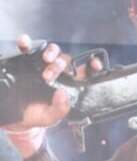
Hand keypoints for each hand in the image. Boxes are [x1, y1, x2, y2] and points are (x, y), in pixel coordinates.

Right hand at [4, 35, 103, 156]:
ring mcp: (43, 65)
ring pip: (52, 51)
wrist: (17, 116)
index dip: (92, 66)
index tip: (95, 65)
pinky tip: (25, 43)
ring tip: (45, 60)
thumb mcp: (51, 117)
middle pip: (66, 60)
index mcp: (69, 85)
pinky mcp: (27, 60)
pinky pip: (28, 47)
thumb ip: (60, 109)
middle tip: (48, 76)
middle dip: (60, 65)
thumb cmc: (38, 116)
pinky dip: (26, 43)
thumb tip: (63, 93)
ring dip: (51, 52)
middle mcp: (59, 72)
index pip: (85, 72)